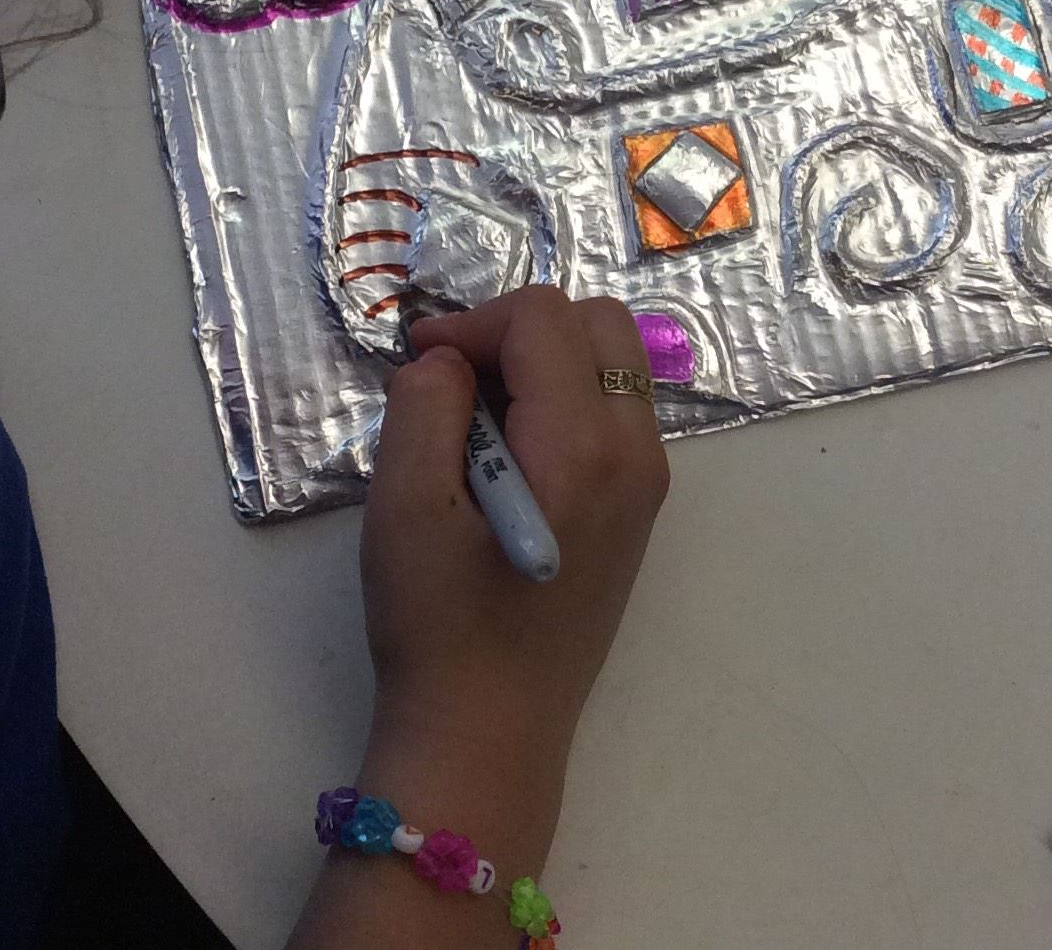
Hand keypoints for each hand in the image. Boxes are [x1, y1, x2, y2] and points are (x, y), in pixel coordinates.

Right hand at [314, 287, 666, 936]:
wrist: (487, 734)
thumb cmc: (439, 627)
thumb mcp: (404, 507)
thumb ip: (425, 406)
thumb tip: (448, 359)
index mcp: (583, 446)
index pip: (544, 317)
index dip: (473, 322)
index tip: (418, 363)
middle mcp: (636, 453)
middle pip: (598, 324)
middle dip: (519, 331)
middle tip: (452, 382)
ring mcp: (647, 483)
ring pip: (612, 364)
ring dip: (543, 364)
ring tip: (475, 421)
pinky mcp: (639, 509)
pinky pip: (613, 413)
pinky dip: (563, 402)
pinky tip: (507, 457)